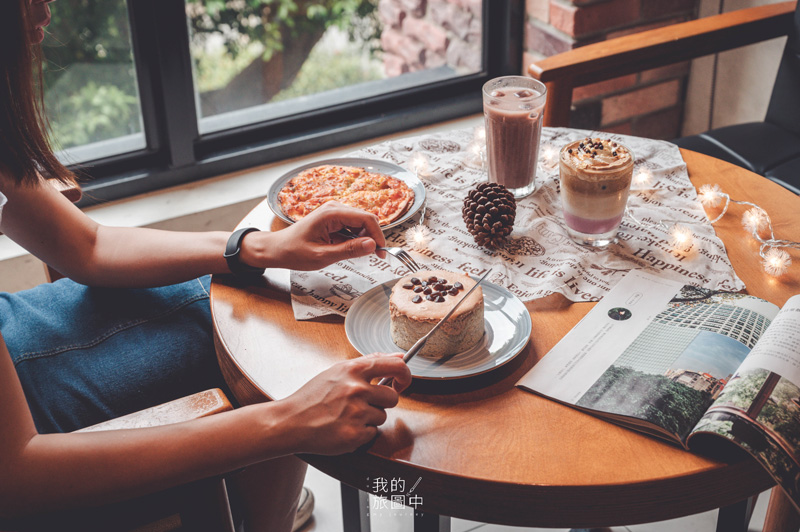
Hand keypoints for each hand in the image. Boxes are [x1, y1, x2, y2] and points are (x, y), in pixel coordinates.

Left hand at [240, 202, 386, 270]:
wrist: (277, 249)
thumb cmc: (294, 252)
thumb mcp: (322, 256)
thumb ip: (349, 251)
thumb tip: (372, 246)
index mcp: (331, 213)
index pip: (366, 218)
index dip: (378, 235)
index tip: (382, 252)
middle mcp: (334, 208)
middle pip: (366, 219)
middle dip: (373, 237)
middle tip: (376, 257)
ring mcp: (334, 213)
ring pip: (360, 224)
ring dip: (364, 239)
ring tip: (360, 255)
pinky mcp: (333, 220)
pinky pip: (352, 227)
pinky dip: (355, 239)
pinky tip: (349, 250)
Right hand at [276, 353, 411, 454]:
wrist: (291, 422)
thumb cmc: (313, 396)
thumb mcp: (338, 371)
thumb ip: (370, 362)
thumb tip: (399, 356)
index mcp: (353, 370)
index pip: (395, 366)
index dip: (405, 375)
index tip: (403, 382)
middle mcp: (357, 389)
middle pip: (392, 397)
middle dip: (382, 403)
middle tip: (362, 404)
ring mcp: (356, 413)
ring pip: (382, 416)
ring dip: (369, 418)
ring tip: (347, 416)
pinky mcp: (355, 435)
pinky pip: (372, 433)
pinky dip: (361, 433)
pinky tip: (344, 427)